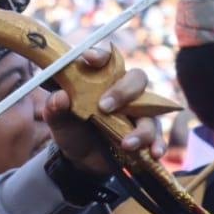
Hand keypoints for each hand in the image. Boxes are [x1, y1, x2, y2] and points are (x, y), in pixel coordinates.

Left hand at [44, 45, 166, 174]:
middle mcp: (124, 92)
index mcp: (101, 80)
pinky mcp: (148, 133)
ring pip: (151, 111)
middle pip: (137, 79)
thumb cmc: (72, 128)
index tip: (89, 58)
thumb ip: (55, 108)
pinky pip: (159, 136)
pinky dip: (158, 144)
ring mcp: (139, 112)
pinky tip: (154, 153)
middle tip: (104, 107)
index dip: (100, 56)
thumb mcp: (58, 121)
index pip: (106, 60)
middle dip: (123, 91)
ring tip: (125, 143)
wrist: (81, 158)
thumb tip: (60, 97)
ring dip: (141, 128)